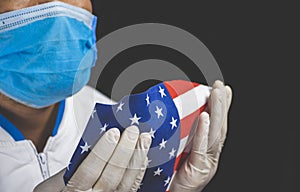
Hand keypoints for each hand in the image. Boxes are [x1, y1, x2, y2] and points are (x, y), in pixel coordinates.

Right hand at [34, 126, 151, 191]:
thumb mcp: (53, 183)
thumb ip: (71, 166)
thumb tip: (93, 143)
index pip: (89, 170)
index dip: (103, 150)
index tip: (113, 132)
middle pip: (112, 176)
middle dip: (125, 151)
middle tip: (133, 131)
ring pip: (126, 183)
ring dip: (137, 158)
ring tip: (144, 139)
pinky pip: (132, 188)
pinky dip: (139, 171)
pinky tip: (144, 157)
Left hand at [169, 80, 232, 191]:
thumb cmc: (170, 175)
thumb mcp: (176, 151)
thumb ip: (179, 135)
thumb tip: (169, 114)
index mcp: (206, 149)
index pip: (215, 124)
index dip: (221, 107)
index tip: (223, 89)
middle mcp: (210, 155)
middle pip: (219, 126)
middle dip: (221, 104)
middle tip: (221, 86)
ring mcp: (207, 162)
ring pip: (215, 134)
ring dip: (216, 112)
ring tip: (216, 94)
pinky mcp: (199, 170)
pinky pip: (202, 148)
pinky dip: (204, 132)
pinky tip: (205, 117)